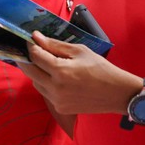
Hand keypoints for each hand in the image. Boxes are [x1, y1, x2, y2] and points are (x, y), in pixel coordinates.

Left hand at [22, 31, 139, 115]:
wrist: (117, 93)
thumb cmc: (101, 69)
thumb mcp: (79, 51)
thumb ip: (55, 45)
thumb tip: (37, 37)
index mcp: (61, 71)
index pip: (35, 56)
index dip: (31, 46)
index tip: (31, 39)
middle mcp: (55, 88)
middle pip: (29, 71)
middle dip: (27, 59)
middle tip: (29, 50)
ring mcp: (56, 100)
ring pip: (36, 83)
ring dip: (36, 72)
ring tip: (44, 63)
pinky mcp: (60, 108)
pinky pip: (45, 93)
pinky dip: (45, 83)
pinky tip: (54, 77)